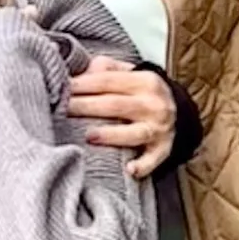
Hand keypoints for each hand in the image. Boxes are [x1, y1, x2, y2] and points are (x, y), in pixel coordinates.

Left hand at [68, 56, 177, 180]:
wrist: (178, 111)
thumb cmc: (141, 93)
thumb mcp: (128, 74)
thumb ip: (105, 70)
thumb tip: (76, 73)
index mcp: (143, 81)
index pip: (107, 81)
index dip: (82, 84)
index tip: (60, 88)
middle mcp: (153, 104)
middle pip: (115, 105)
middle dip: (86, 107)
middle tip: (61, 109)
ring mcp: (159, 128)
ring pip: (133, 133)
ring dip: (111, 135)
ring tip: (89, 136)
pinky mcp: (163, 149)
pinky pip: (154, 159)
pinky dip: (143, 165)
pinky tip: (130, 169)